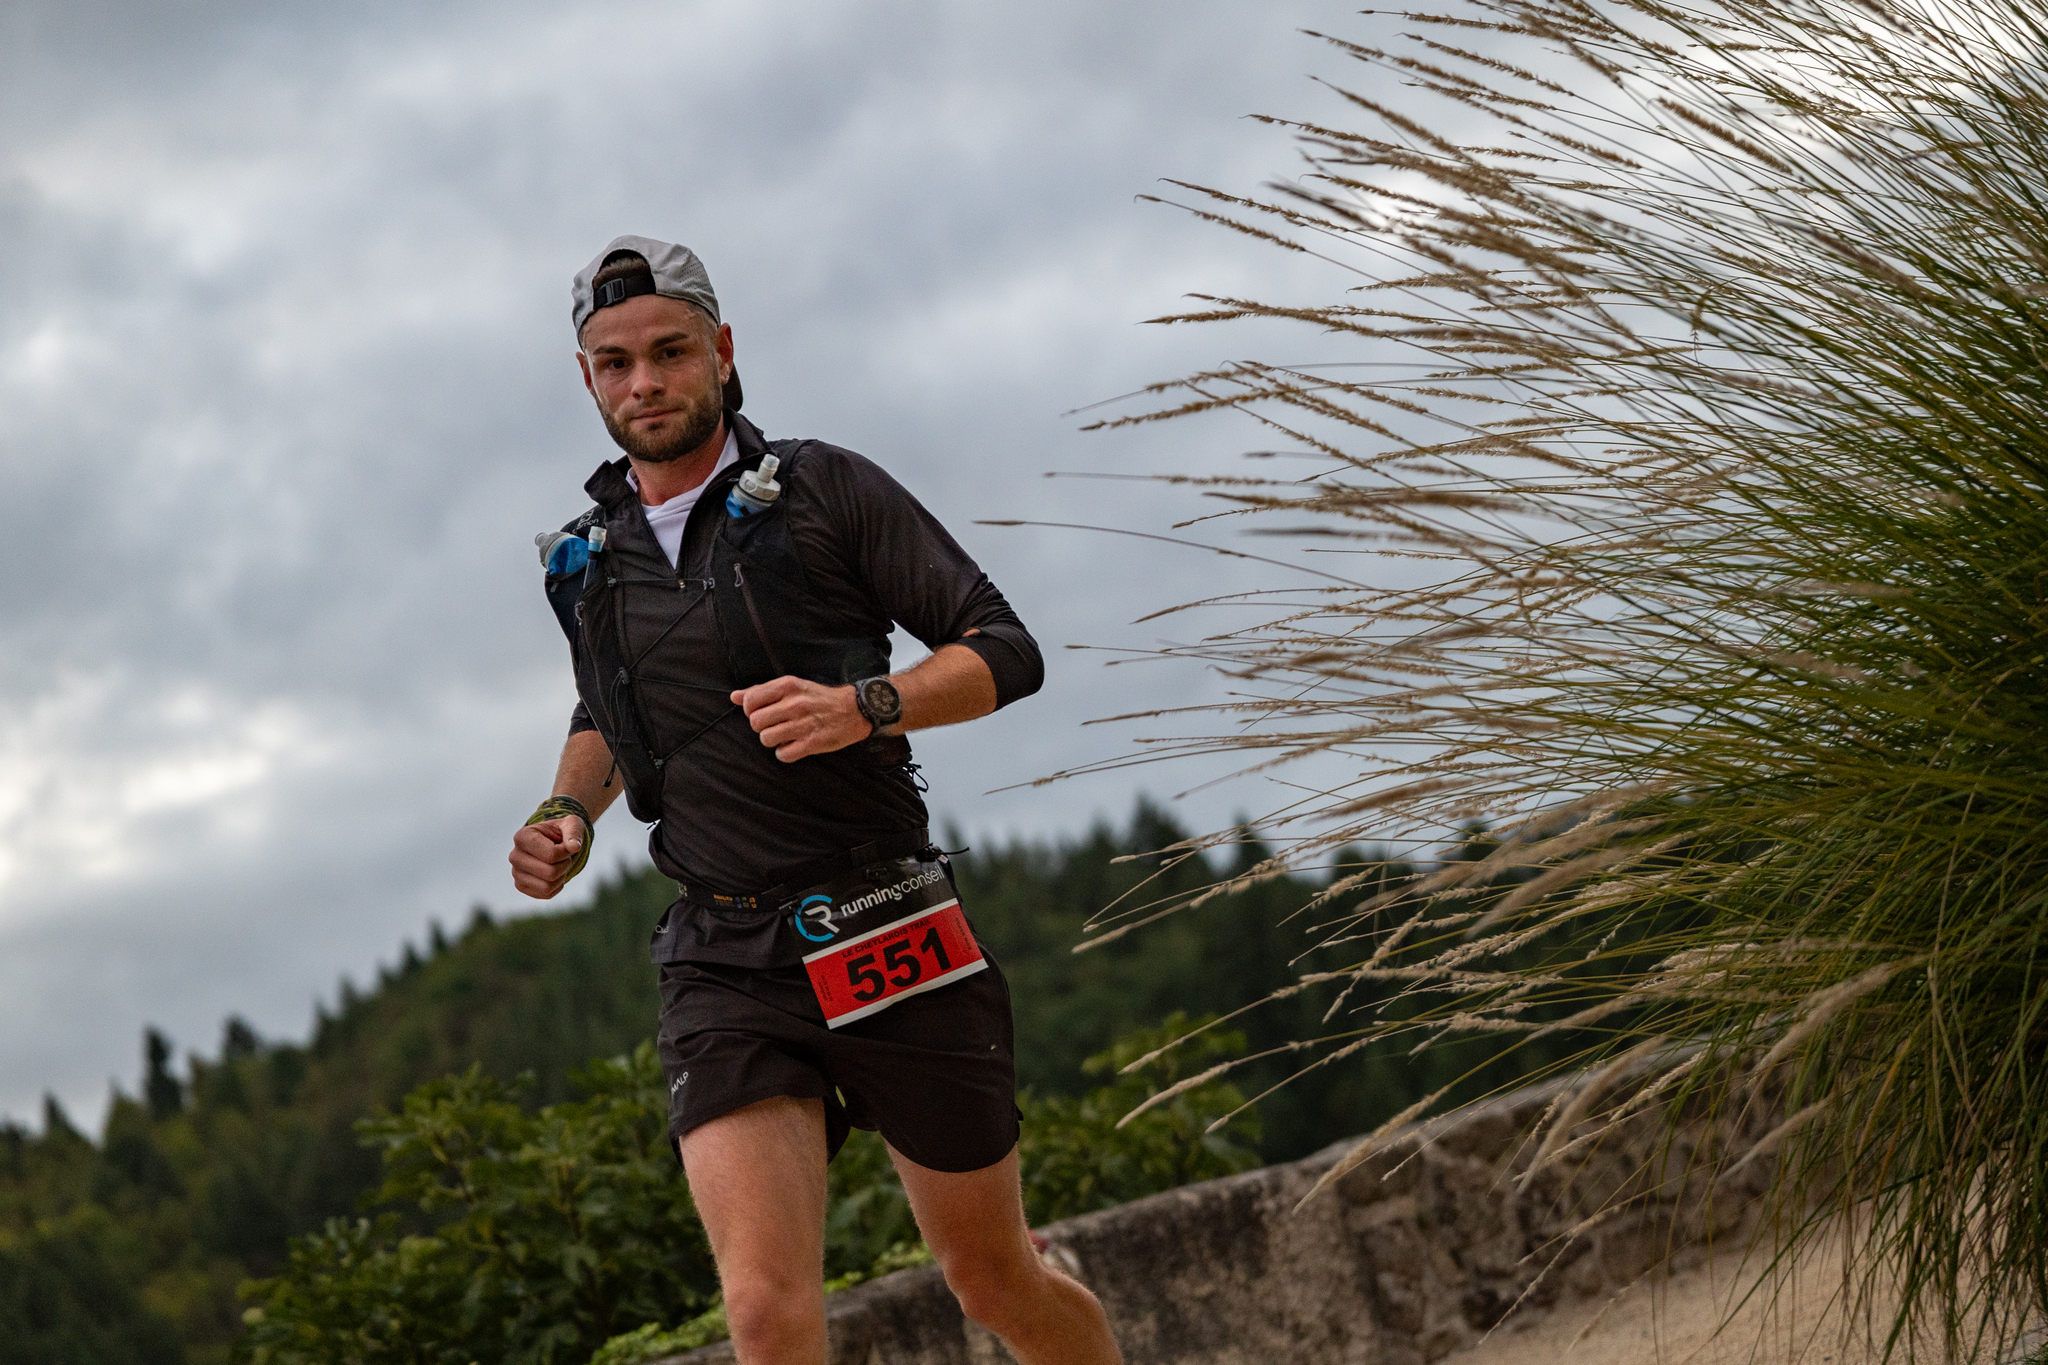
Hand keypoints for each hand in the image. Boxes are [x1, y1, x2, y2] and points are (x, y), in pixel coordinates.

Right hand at [509, 815, 586, 898]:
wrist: (552, 842)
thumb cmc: (561, 832)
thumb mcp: (571, 824)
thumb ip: (574, 832)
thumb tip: (574, 847)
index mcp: (522, 837)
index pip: (551, 855)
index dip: (566, 852)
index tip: (565, 845)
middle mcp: (515, 856)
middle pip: (550, 872)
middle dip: (564, 865)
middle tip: (563, 856)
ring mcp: (516, 873)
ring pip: (547, 886)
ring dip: (561, 876)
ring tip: (558, 864)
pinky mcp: (521, 886)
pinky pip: (545, 894)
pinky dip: (556, 886)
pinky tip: (554, 874)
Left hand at [730, 676, 869, 761]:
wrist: (854, 709)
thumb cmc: (819, 698)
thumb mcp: (792, 686)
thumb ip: (762, 691)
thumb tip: (734, 696)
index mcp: (788, 686)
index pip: (750, 700)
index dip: (751, 710)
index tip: (763, 712)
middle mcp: (794, 704)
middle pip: (755, 722)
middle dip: (762, 727)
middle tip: (775, 725)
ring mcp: (803, 724)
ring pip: (766, 739)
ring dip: (773, 740)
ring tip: (785, 735)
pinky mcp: (812, 743)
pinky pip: (783, 755)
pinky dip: (785, 753)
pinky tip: (794, 745)